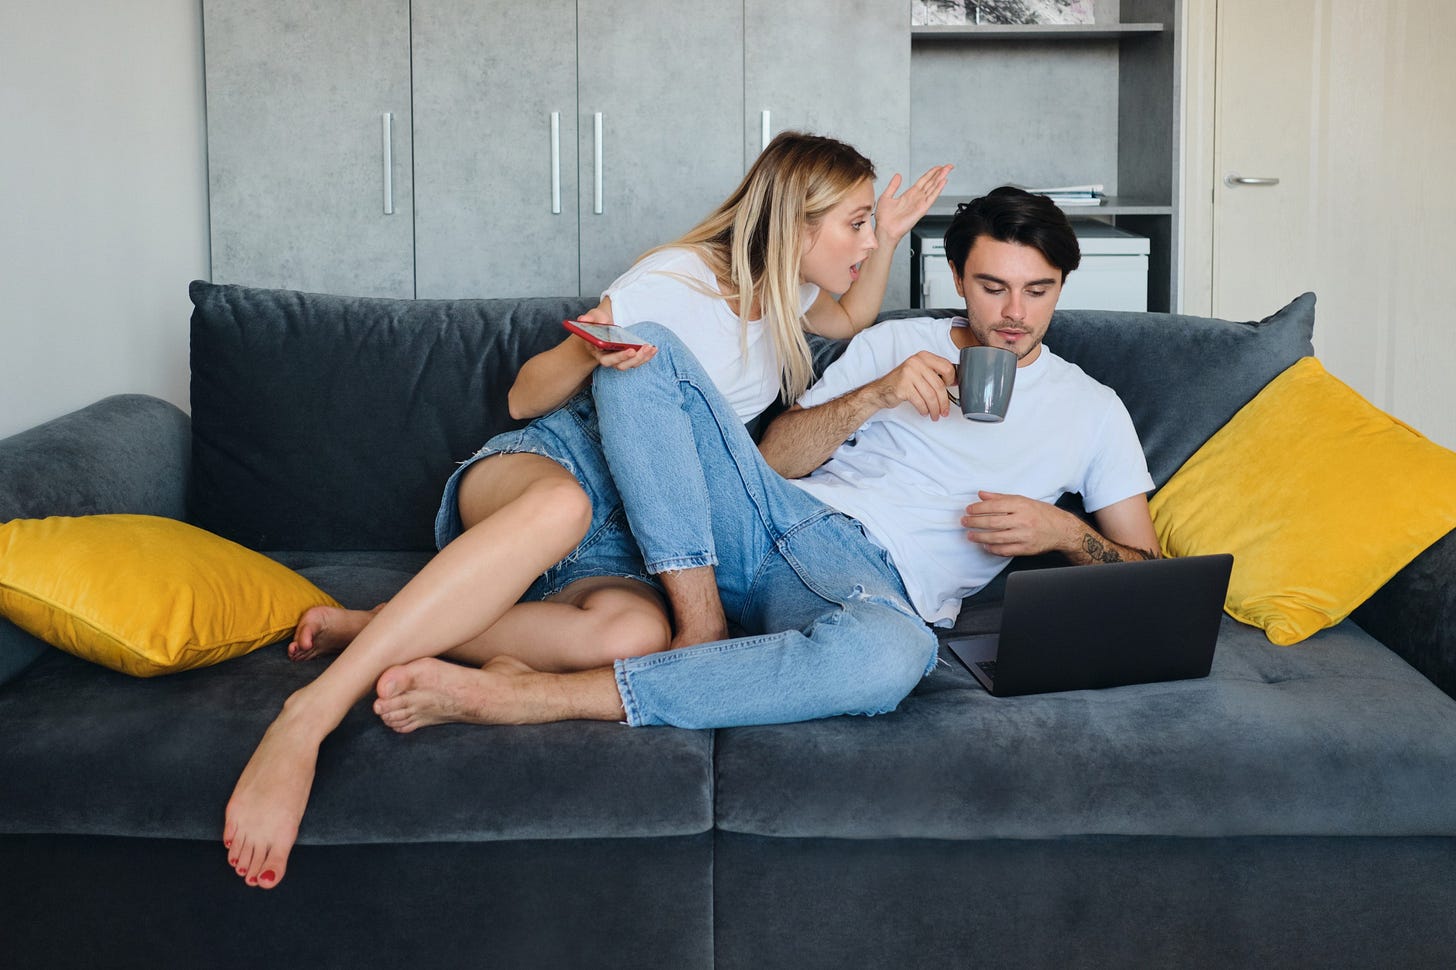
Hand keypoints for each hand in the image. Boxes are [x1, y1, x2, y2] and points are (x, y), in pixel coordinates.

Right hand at [570, 297, 656, 369]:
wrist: (603, 324)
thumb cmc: (597, 321)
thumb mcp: (593, 317)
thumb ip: (589, 318)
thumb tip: (582, 319)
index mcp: (597, 351)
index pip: (606, 359)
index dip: (619, 357)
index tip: (630, 350)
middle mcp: (607, 358)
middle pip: (620, 365)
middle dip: (633, 358)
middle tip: (643, 348)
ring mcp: (618, 359)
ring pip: (630, 365)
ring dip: (642, 358)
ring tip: (650, 348)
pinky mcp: (627, 358)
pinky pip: (637, 361)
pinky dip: (646, 356)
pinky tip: (654, 349)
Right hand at [868, 351, 956, 419]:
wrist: (881, 389)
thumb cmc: (903, 382)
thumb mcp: (920, 371)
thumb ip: (935, 373)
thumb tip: (954, 382)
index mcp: (923, 356)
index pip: (946, 367)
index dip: (952, 381)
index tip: (951, 389)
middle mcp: (916, 362)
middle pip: (939, 385)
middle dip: (944, 402)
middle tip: (944, 411)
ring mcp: (909, 373)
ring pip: (931, 396)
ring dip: (935, 409)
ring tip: (935, 415)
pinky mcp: (903, 386)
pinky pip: (920, 402)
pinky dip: (924, 410)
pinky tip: (924, 412)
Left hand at [873, 164, 952, 245]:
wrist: (885, 229)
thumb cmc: (884, 218)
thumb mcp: (886, 196)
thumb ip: (893, 185)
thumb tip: (898, 175)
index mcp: (909, 195)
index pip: (923, 181)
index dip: (931, 173)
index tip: (938, 167)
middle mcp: (916, 198)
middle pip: (931, 183)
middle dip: (940, 173)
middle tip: (948, 166)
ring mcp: (920, 203)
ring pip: (933, 187)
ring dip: (941, 178)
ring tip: (947, 170)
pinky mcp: (922, 209)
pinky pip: (932, 197)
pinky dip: (938, 189)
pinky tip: (943, 182)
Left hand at [961, 491, 1077, 556]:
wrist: (1062, 529)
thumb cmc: (1041, 513)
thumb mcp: (1023, 500)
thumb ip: (1001, 498)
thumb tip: (981, 494)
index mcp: (1021, 505)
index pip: (994, 506)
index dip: (978, 508)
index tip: (968, 510)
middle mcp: (1023, 520)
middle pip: (993, 522)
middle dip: (975, 522)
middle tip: (964, 522)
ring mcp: (1024, 535)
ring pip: (997, 537)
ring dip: (980, 537)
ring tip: (970, 535)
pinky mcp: (1026, 548)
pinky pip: (1005, 550)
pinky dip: (993, 548)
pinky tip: (985, 545)